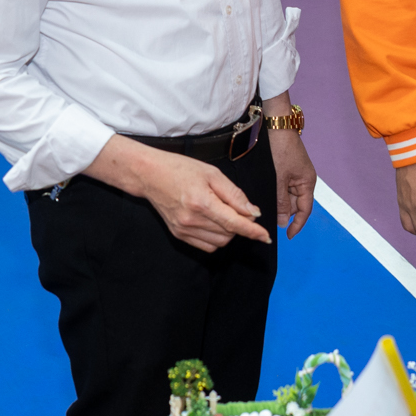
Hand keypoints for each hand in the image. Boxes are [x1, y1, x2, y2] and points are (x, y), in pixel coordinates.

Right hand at [86, 136, 268, 250]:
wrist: (150, 175)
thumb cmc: (181, 169)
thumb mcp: (212, 174)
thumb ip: (234, 194)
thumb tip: (253, 212)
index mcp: (202, 202)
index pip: (234, 223)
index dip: (253, 231)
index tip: (266, 237)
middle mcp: (192, 220)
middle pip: (229, 233)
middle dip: (240, 224)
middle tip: (236, 207)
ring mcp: (184, 230)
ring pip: (220, 242)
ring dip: (229, 232)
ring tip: (222, 212)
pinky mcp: (178, 235)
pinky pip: (207, 246)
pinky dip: (216, 238)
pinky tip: (213, 223)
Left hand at [267, 112, 316, 239]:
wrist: (275, 125)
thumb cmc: (281, 149)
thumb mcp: (279, 178)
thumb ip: (281, 201)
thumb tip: (282, 222)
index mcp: (307, 183)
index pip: (305, 210)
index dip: (297, 225)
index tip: (288, 236)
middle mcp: (303, 180)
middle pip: (294, 205)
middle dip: (282, 211)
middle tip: (266, 216)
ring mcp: (294, 174)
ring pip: (286, 196)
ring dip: (276, 201)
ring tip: (263, 204)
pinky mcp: (285, 169)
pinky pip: (281, 187)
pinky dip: (274, 192)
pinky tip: (264, 193)